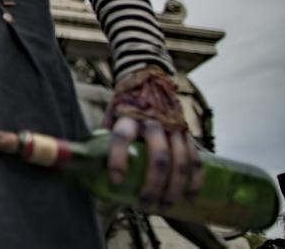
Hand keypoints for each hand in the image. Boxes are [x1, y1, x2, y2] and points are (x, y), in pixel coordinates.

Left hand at [104, 65, 202, 208]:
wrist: (149, 79)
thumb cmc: (125, 103)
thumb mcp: (111, 113)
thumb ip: (104, 136)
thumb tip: (90, 166)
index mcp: (128, 115)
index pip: (122, 138)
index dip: (118, 160)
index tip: (116, 182)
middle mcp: (152, 121)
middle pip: (157, 157)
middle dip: (152, 185)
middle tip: (145, 205)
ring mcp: (173, 127)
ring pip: (180, 161)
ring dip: (174, 188)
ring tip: (165, 206)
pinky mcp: (186, 132)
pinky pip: (195, 158)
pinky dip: (195, 180)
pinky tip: (190, 197)